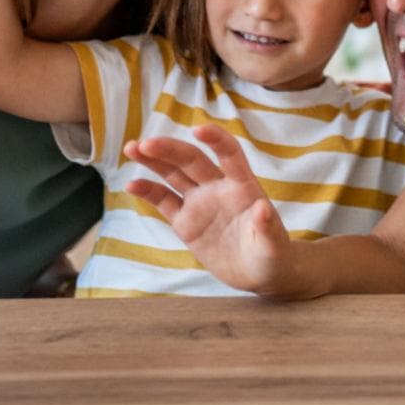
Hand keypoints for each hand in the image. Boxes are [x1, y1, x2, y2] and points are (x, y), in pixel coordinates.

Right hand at [123, 124, 299, 295]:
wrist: (258, 274)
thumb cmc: (272, 254)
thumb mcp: (273, 245)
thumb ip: (268, 227)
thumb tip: (263, 208)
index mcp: (242, 186)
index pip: (229, 154)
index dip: (216, 139)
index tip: (199, 130)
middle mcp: (218, 187)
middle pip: (192, 160)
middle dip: (170, 149)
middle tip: (146, 144)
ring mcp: (200, 202)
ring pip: (173, 174)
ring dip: (153, 160)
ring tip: (131, 148)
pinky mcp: (185, 222)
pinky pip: (164, 201)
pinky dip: (148, 191)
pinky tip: (131, 184)